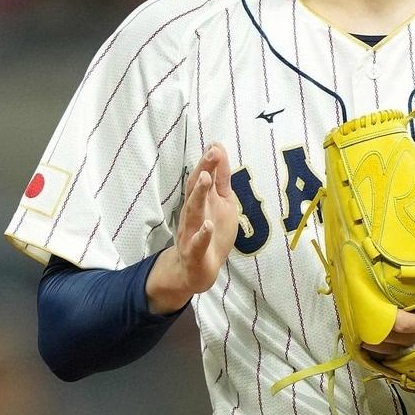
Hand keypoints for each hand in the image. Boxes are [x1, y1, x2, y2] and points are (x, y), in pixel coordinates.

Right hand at [147, 143, 240, 313]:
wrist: (196, 270)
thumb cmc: (211, 232)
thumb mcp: (222, 202)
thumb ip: (221, 179)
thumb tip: (219, 150)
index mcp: (202, 200)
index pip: (204, 176)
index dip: (210, 161)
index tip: (216, 144)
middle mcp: (194, 212)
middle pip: (195, 188)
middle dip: (203, 170)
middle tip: (211, 152)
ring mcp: (191, 232)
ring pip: (193, 211)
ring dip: (198, 194)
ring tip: (205, 178)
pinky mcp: (194, 252)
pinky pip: (197, 243)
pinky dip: (202, 235)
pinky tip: (208, 226)